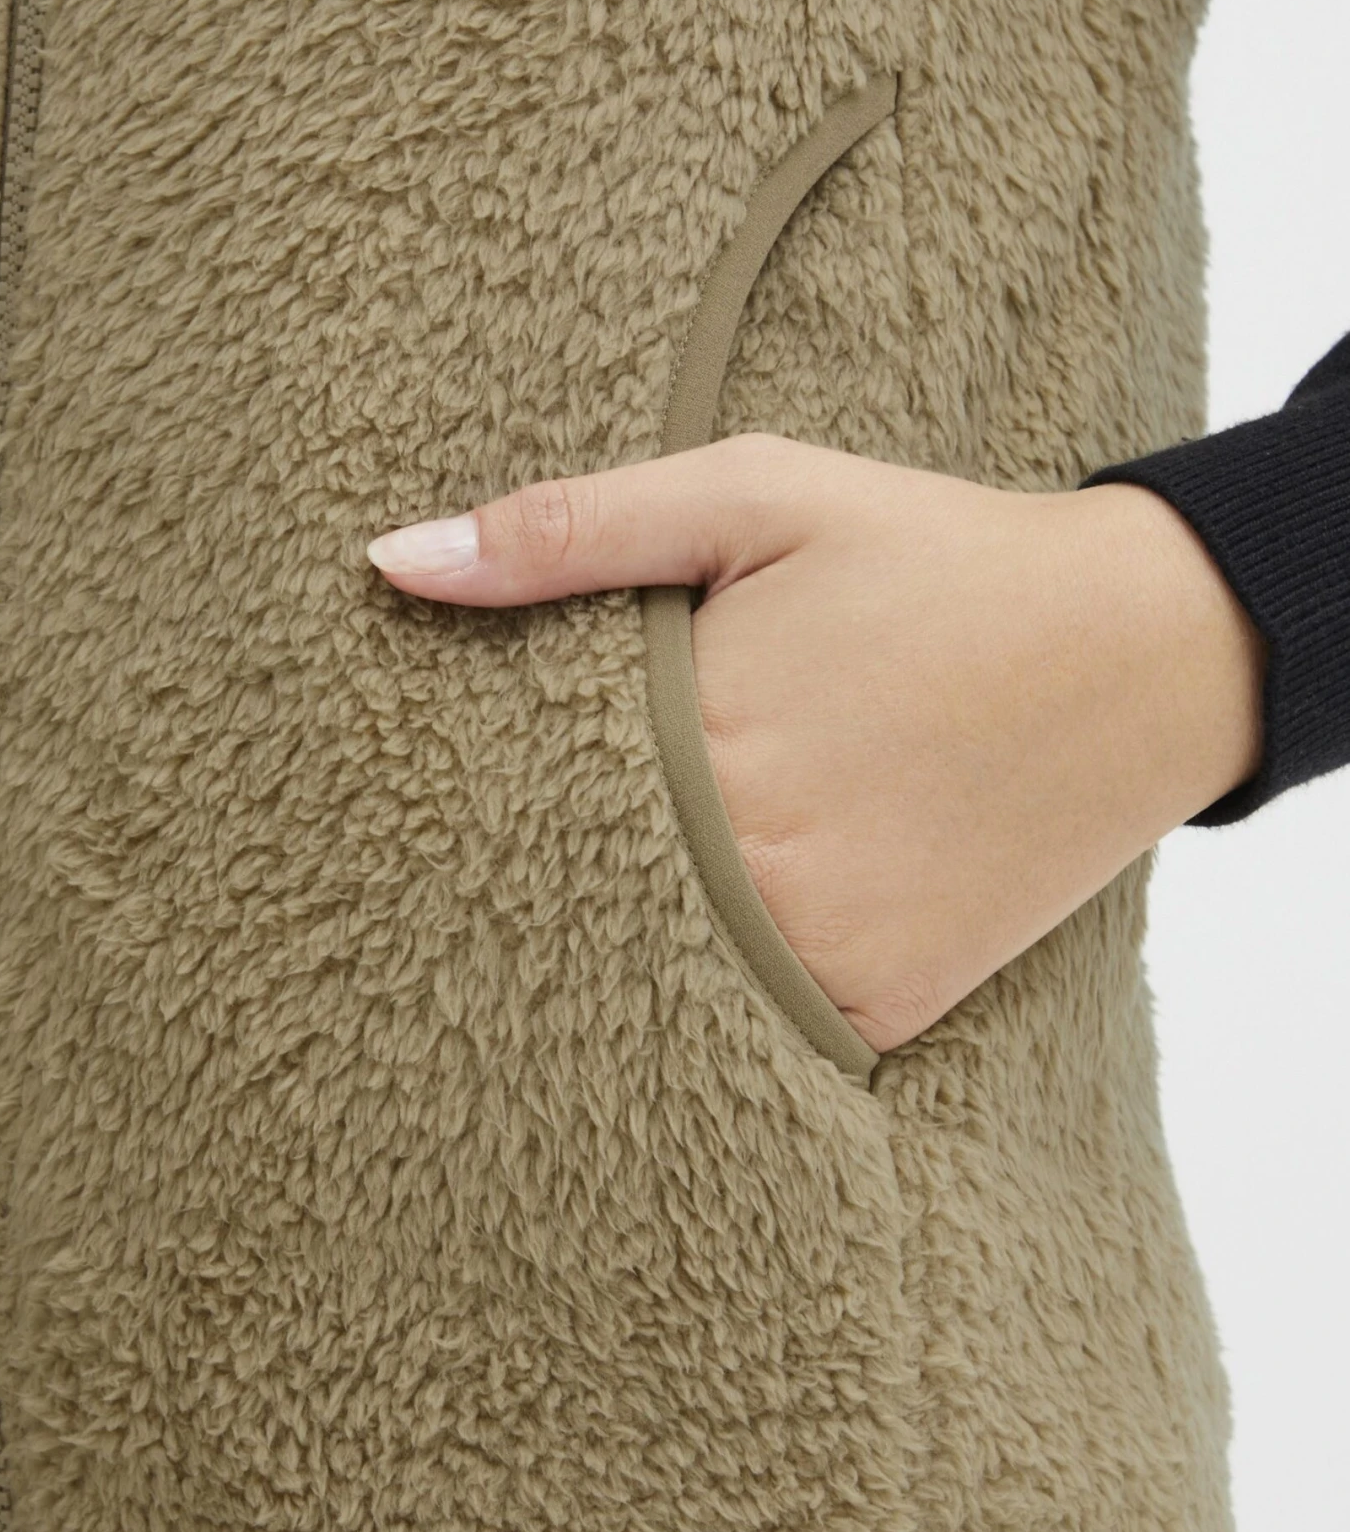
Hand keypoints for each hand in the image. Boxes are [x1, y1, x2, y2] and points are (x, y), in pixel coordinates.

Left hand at [366, 435, 1264, 1053]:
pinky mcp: (885, 1006)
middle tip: (431, 914)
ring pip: (655, 988)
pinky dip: (714, 1013)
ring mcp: (826, 952)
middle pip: (575, 912)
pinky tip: (673, 978)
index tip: (400, 830)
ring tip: (534, 959)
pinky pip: (760, 1036)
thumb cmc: (934, 558)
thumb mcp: (755, 495)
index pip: (520, 808)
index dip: (463, 818)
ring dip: (605, 968)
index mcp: (700, 740)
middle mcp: (755, 868)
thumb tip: (391, 562)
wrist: (1140, 647)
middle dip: (518, 900)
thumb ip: (573, 530)